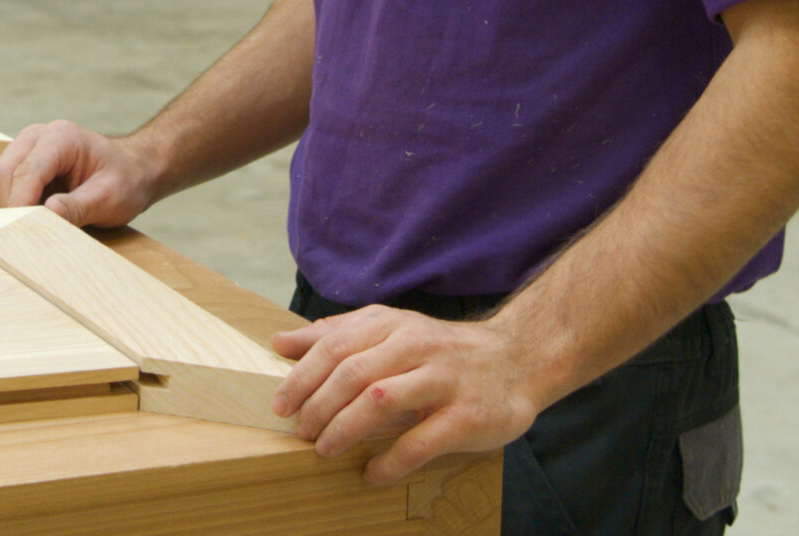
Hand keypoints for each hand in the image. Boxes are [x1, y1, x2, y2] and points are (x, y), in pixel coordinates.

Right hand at [0, 120, 159, 227]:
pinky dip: (6, 208)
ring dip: (7, 209)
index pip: (26, 172)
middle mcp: (35, 138)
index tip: (22, 236)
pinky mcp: (18, 167)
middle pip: (2, 175)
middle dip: (11, 209)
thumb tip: (48, 214)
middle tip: (29, 239)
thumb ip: (78, 207)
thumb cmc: (124, 180)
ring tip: (33, 229)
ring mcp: (23, 150)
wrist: (131, 171)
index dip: (20, 206)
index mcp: (60, 138)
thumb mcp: (110, 198)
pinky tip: (28, 222)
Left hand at [270, 306, 547, 483]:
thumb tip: (280, 342)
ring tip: (325, 450)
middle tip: (301, 432)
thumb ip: (338, 335)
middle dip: (318, 406)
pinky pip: (419, 442)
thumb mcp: (391, 330)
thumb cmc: (442, 351)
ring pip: (381, 400)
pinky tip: (372, 472)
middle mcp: (417, 346)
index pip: (335, 346)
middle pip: (353, 373)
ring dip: (345, 429)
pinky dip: (389, 461)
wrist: (518, 359)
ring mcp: (444, 380)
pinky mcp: (467, 416)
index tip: (280, 405)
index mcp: (393, 325)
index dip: (302, 377)